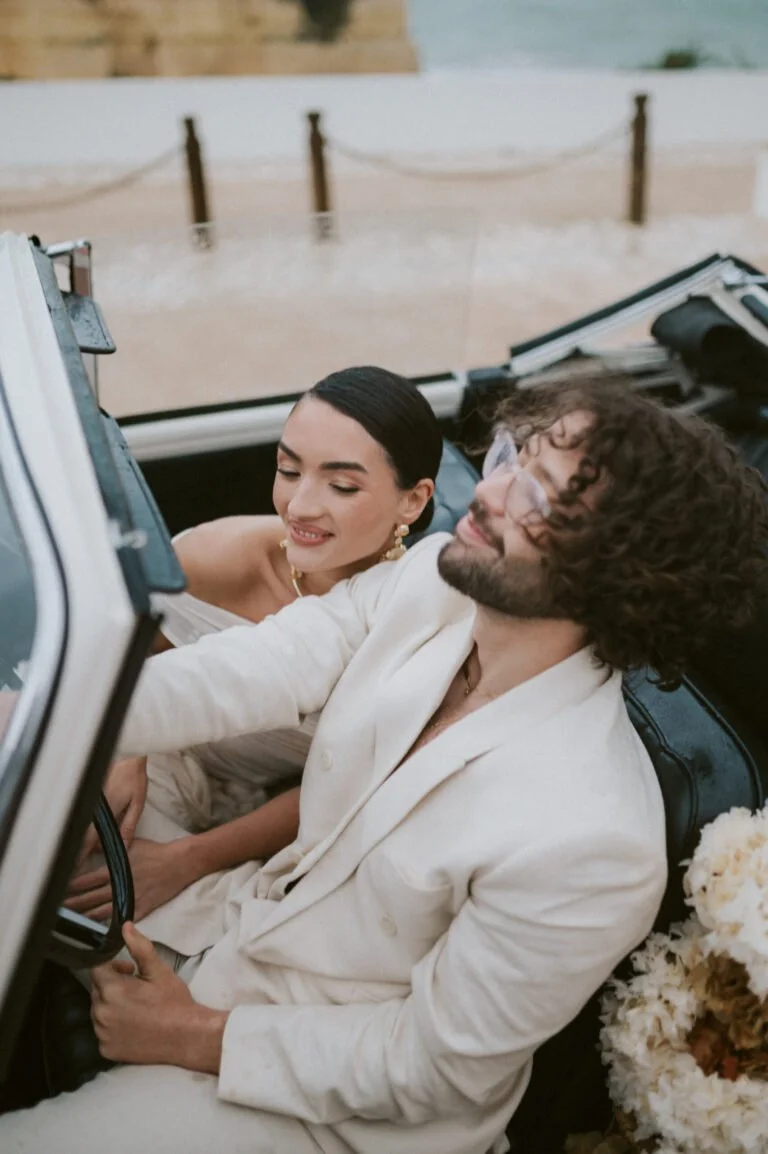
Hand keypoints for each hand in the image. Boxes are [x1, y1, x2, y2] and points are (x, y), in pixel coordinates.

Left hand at [67, 836, 196, 922]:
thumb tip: (92, 846)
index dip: (72, 887)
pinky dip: (109, 927)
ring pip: (102, 912)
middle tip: (58, 911)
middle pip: (90, 898)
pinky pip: (121, 921)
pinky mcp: (140, 909)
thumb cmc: (155, 852)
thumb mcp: (131, 844)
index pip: (87, 881)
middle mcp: (121, 885)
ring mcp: (130, 899)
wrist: (179, 863)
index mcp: (116, 869)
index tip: (58, 891)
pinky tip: (97, 932)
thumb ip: (111, 847)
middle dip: (73, 905)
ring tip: (71, 923)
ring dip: (85, 917)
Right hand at [78, 756, 148, 862]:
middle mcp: (92, 809)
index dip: (78, 856)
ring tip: (69, 854)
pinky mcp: (89, 795)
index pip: (87, 841)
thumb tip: (123, 846)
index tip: (70, 870)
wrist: (128, 755)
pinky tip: (79, 833)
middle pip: (78, 835)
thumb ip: (128, 826)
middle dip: (72, 852)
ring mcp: (89, 801)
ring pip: (78, 825)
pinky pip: (81, 814)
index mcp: (104, 813)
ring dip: (75, 839)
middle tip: (66, 868)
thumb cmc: (134, 779)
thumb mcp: (137, 804)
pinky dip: (79, 825)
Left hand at [91, 923, 226, 1069]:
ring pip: (98, 1011)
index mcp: (112, 990)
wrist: (186, 1037)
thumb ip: (139, 947)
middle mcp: (101, 1013)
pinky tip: (133, 1025)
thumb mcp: (159, 970)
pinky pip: (102, 1032)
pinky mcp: (106, 1050)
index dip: (113, 967)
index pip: (97, 970)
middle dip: (112, 985)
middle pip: (96, 990)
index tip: (130, 971)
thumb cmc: (174, 1001)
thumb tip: (125, 927)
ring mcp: (102, 1034)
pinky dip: (113, 1027)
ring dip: (111, 1006)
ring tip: (135, 1007)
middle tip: (136, 988)